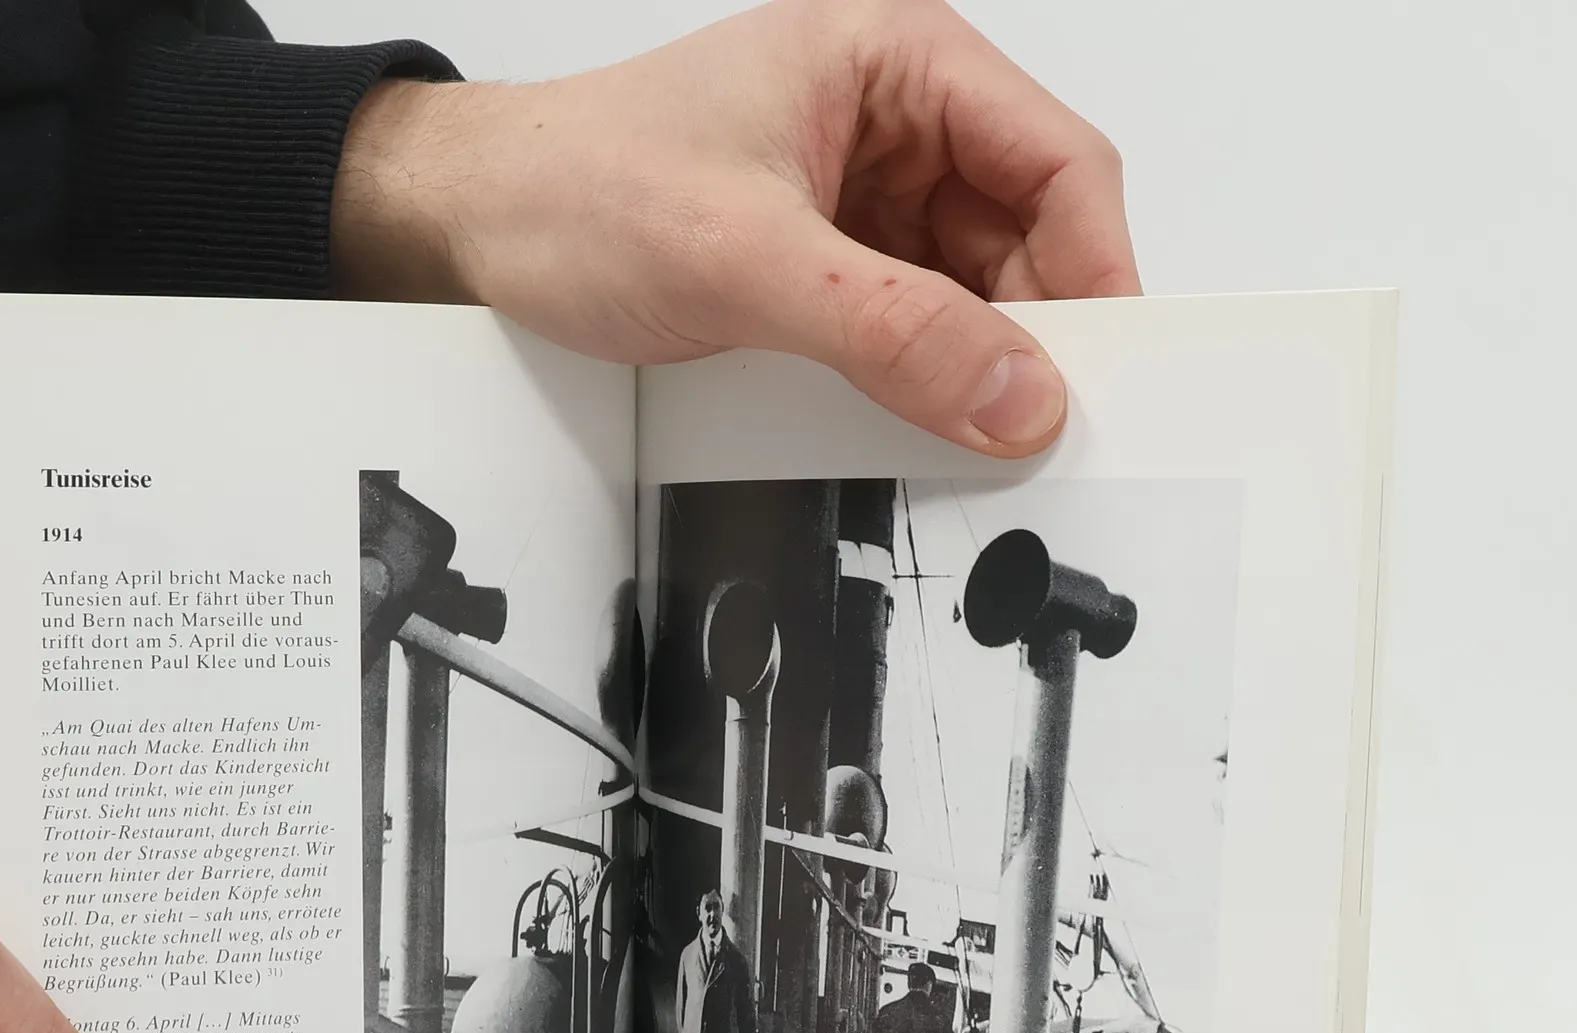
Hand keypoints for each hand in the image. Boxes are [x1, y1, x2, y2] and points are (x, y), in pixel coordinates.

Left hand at [334, 0, 1137, 454]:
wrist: (477, 224)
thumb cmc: (578, 187)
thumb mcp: (744, 260)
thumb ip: (888, 331)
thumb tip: (1010, 390)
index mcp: (898, 61)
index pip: (1056, 162)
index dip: (1094, 270)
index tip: (1099, 371)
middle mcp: (895, 120)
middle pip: (1029, 232)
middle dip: (1034, 330)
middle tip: (1033, 424)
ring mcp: (865, 195)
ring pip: (974, 288)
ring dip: (976, 360)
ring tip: (967, 426)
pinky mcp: (830, 261)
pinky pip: (914, 322)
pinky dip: (925, 374)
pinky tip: (917, 416)